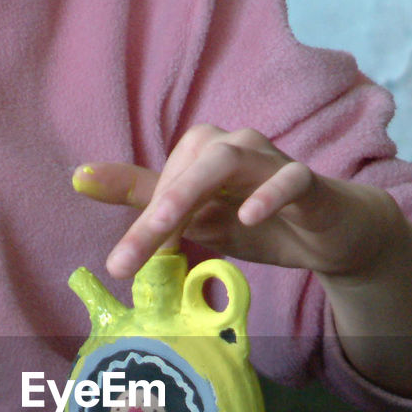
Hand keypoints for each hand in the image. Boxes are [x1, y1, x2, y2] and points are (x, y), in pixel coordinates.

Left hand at [74, 124, 403, 279]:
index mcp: (203, 154)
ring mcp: (272, 161)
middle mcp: (233, 147)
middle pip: (187, 169)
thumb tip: (80, 177)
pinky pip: (290, 180)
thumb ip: (146, 199)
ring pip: (228, 162)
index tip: (119, 265)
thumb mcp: (199, 219)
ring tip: (168, 228)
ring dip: (192, 192)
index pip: (162, 184)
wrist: (331, 234)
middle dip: (154, 211)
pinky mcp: (309, 182)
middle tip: (127, 261)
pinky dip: (269, 194)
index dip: (139, 222)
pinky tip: (249, 217)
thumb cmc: (260, 220)